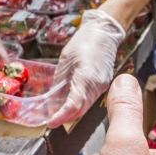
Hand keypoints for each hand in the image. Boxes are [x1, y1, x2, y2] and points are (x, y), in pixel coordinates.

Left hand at [47, 10, 126, 127]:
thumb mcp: (66, 58)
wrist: (105, 32)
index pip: (73, 105)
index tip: (50, 122)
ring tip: (58, 111)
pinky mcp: (104, 84)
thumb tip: (53, 97)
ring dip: (72, 111)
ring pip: (86, 106)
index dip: (61, 116)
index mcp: (86, 77)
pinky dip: (79, 103)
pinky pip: (90, 99)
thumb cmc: (85, 41)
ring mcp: (102, 86)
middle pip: (80, 110)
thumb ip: (60, 79)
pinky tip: (70, 101)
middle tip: (52, 118)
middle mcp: (97, 85)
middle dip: (65, 117)